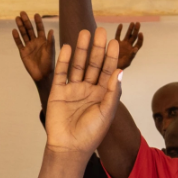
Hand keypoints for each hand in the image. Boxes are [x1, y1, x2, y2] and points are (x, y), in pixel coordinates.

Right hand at [12, 12, 54, 83]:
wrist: (43, 75)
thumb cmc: (49, 64)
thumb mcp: (50, 51)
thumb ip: (50, 41)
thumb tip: (51, 30)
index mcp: (43, 41)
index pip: (40, 29)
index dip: (38, 22)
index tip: (36, 14)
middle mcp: (35, 42)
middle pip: (30, 29)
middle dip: (26, 21)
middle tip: (22, 12)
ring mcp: (28, 46)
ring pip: (23, 34)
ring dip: (20, 26)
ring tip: (17, 18)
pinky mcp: (23, 52)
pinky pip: (19, 43)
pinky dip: (16, 37)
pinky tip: (14, 31)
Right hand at [45, 28, 121, 155]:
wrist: (69, 147)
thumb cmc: (91, 133)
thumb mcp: (106, 112)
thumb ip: (112, 91)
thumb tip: (120, 71)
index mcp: (102, 95)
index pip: (108, 71)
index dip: (111, 57)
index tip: (114, 42)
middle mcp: (88, 90)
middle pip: (94, 64)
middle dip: (98, 48)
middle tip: (101, 30)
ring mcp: (73, 90)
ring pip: (78, 65)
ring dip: (82, 50)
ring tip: (85, 32)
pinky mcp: (58, 92)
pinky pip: (61, 73)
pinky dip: (63, 60)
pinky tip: (67, 47)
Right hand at [113, 22, 143, 69]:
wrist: (110, 67)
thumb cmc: (120, 66)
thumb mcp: (127, 62)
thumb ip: (131, 55)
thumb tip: (136, 49)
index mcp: (132, 51)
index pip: (138, 43)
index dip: (140, 39)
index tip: (140, 33)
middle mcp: (128, 46)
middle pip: (134, 37)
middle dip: (136, 30)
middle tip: (138, 23)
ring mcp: (122, 44)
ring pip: (127, 35)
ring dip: (130, 29)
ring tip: (133, 22)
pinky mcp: (116, 43)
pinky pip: (118, 35)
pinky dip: (119, 30)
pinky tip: (121, 25)